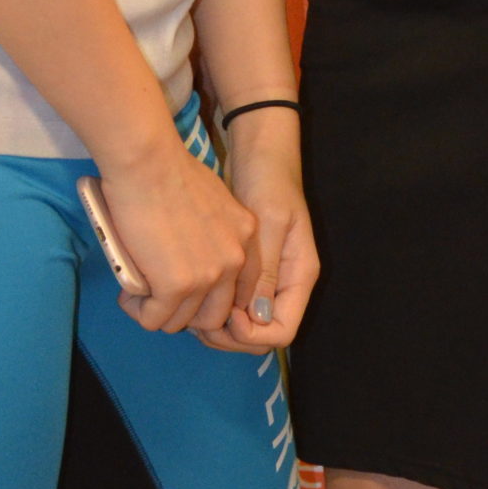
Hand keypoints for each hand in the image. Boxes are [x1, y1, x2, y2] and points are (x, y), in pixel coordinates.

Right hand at [98, 139, 257, 335]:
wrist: (147, 162)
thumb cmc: (169, 170)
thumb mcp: (213, 201)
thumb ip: (215, 232)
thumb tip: (195, 253)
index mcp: (246, 237)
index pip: (239, 291)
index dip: (209, 296)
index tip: (186, 290)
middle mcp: (234, 260)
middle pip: (213, 315)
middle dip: (185, 312)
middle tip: (160, 295)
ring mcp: (207, 276)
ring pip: (181, 323)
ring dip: (158, 313)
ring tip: (139, 293)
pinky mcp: (175, 286)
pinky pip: (154, 319)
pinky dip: (138, 311)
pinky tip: (127, 293)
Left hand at [192, 113, 318, 352]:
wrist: (259, 152)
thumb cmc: (268, 180)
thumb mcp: (269, 222)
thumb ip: (265, 270)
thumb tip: (257, 317)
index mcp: (299, 276)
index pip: (282, 331)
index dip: (252, 335)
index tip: (224, 317)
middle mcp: (285, 284)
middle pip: (262, 334)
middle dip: (229, 336)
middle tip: (195, 321)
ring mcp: (266, 278)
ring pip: (244, 322)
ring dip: (217, 325)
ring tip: (188, 308)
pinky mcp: (247, 269)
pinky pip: (233, 302)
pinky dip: (213, 306)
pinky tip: (191, 294)